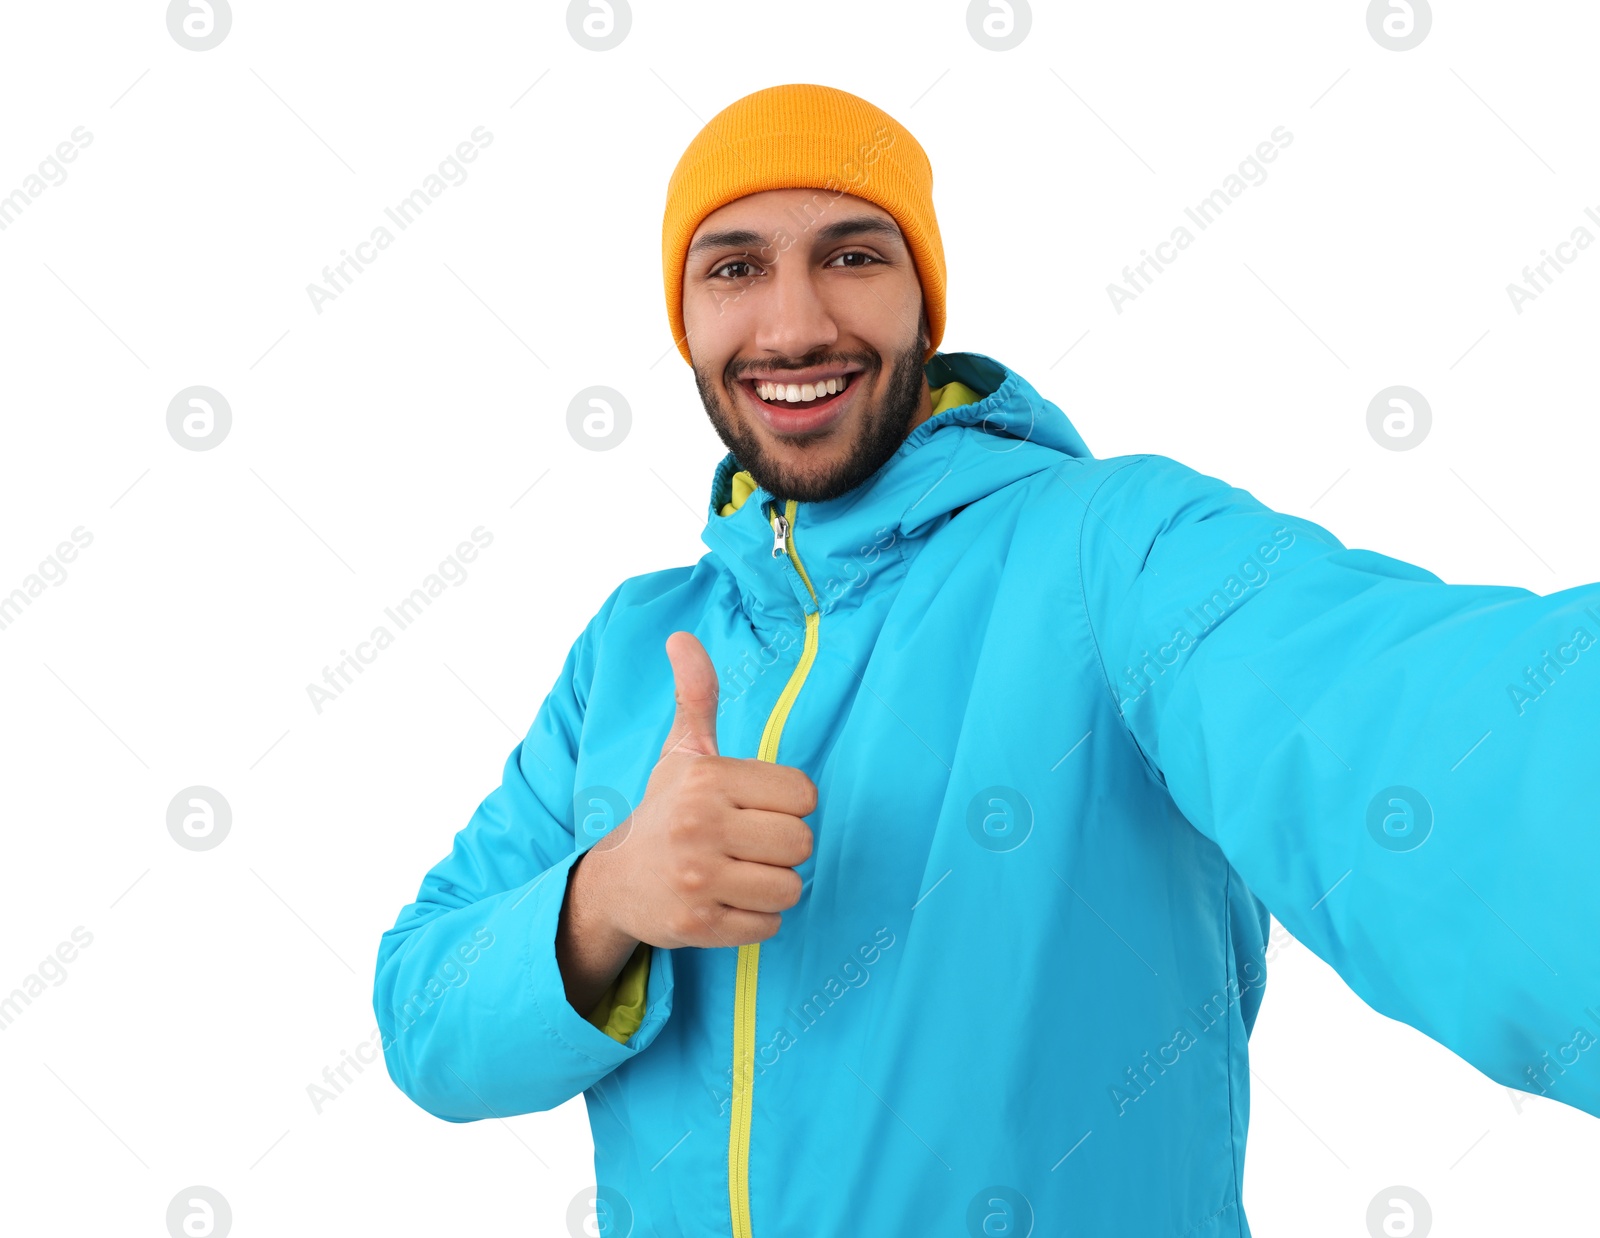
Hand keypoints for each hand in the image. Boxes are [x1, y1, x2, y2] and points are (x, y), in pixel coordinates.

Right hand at [584, 630, 815, 949]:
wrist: (613, 882)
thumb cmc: (663, 811)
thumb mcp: (681, 751)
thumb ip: (696, 696)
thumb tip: (682, 637)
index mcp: (706, 779)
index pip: (803, 795)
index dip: (787, 805)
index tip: (755, 809)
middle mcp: (699, 827)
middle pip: (801, 844)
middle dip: (783, 849)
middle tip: (749, 846)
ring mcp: (697, 880)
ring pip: (790, 888)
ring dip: (773, 886)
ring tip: (740, 874)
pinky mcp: (698, 925)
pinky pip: (769, 926)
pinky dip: (756, 919)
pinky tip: (726, 902)